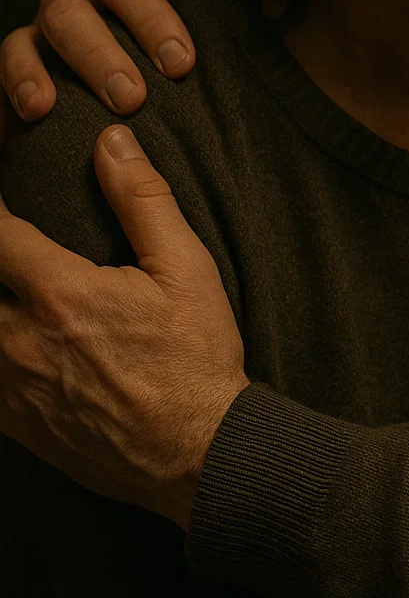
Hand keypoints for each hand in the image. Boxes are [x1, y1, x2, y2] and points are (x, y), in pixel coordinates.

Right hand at [0, 0, 200, 126]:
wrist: (126, 26)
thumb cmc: (157, 6)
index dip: (151, 18)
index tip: (180, 63)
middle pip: (68, 14)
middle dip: (98, 56)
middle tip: (132, 99)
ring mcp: (37, 27)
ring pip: (21, 43)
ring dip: (31, 75)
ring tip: (42, 107)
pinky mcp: (18, 61)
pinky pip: (4, 73)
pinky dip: (8, 93)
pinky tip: (15, 123)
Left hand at [0, 126, 247, 528]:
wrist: (200, 455)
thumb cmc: (196, 359)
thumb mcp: (185, 268)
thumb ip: (142, 199)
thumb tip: (110, 142)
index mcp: (61, 295)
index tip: (4, 193)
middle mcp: (20, 342)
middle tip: (9, 243)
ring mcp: (12, 390)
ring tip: (13, 286)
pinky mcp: (15, 426)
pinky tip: (17, 338)